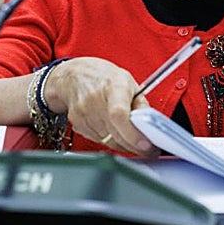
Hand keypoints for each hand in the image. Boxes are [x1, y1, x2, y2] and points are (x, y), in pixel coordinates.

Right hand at [44, 57, 158, 155]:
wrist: (73, 76)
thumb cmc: (103, 77)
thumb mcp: (128, 82)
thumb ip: (141, 104)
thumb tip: (150, 125)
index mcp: (113, 86)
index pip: (119, 114)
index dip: (133, 134)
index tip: (146, 145)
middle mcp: (95, 99)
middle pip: (115, 133)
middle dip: (134, 145)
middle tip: (147, 148)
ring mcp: (83, 112)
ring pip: (108, 141)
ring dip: (123, 144)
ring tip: (131, 137)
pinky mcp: (77, 123)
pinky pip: (98, 140)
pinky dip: (109, 140)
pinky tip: (114, 131)